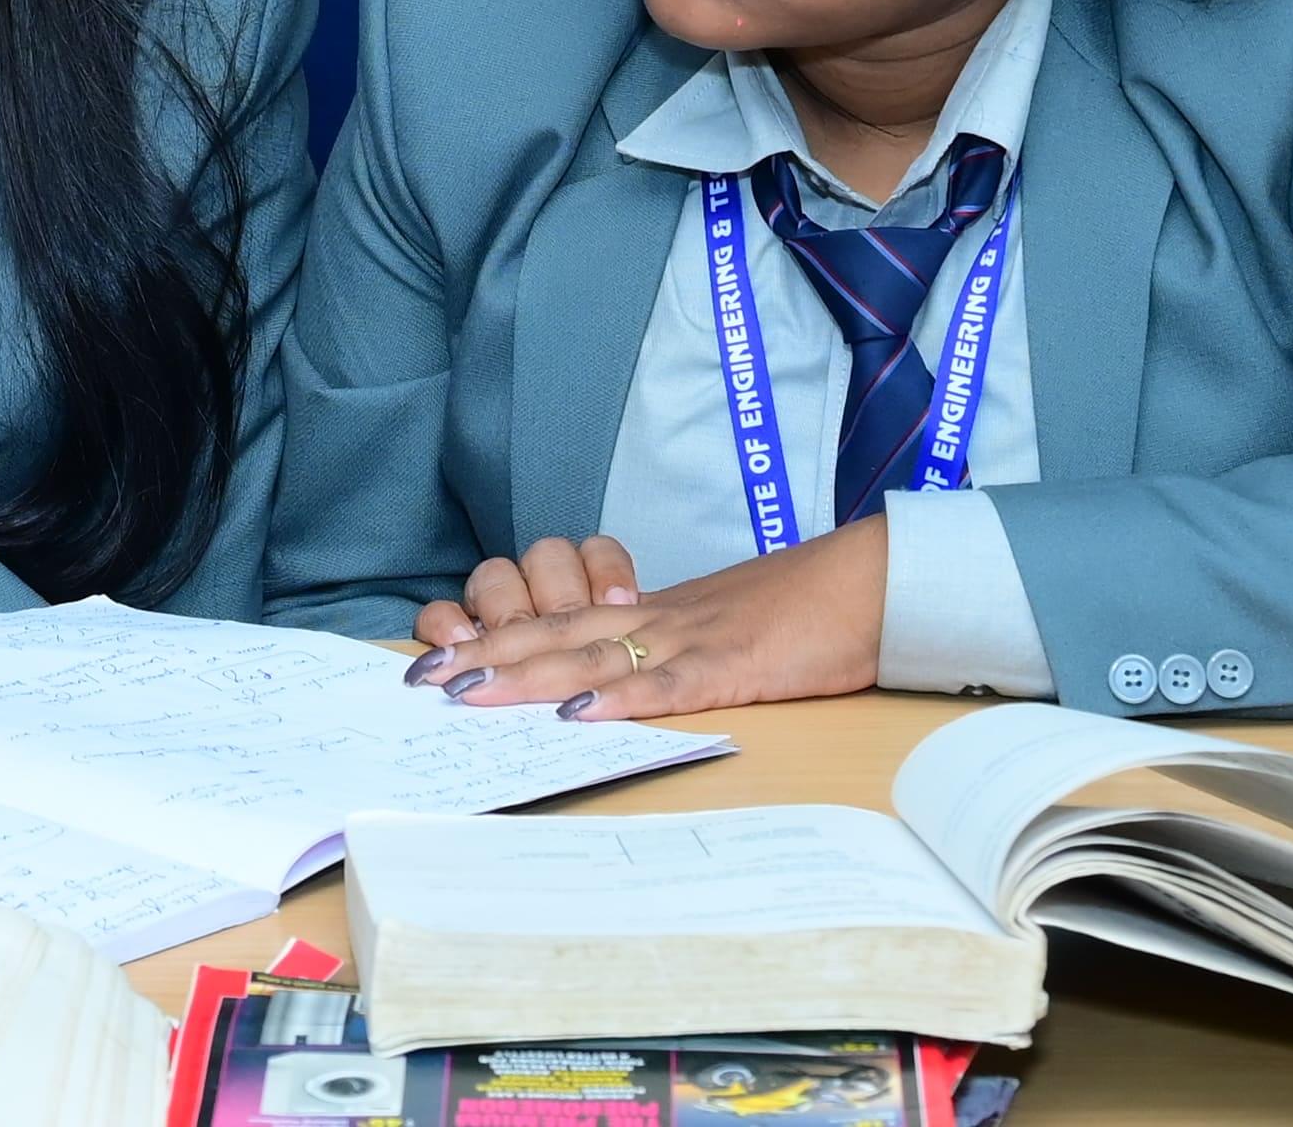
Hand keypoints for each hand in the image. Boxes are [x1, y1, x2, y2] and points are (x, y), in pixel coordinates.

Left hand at [408, 524, 888, 721]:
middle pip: (559, 635)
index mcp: (656, 615)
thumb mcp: (725, 631)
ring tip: (469, 692)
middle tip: (422, 679)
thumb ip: (675, 655)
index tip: (439, 659)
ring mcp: (695, 639)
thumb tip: (623, 688)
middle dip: (487, 659)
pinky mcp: (737, 666)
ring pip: (596, 654)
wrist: (870, 581)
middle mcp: (660, 620)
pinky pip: (672, 684)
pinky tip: (581, 712)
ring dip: (529, 675)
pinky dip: (623, 697)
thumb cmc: (805, 611)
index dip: (499, 640)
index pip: (562, 624)